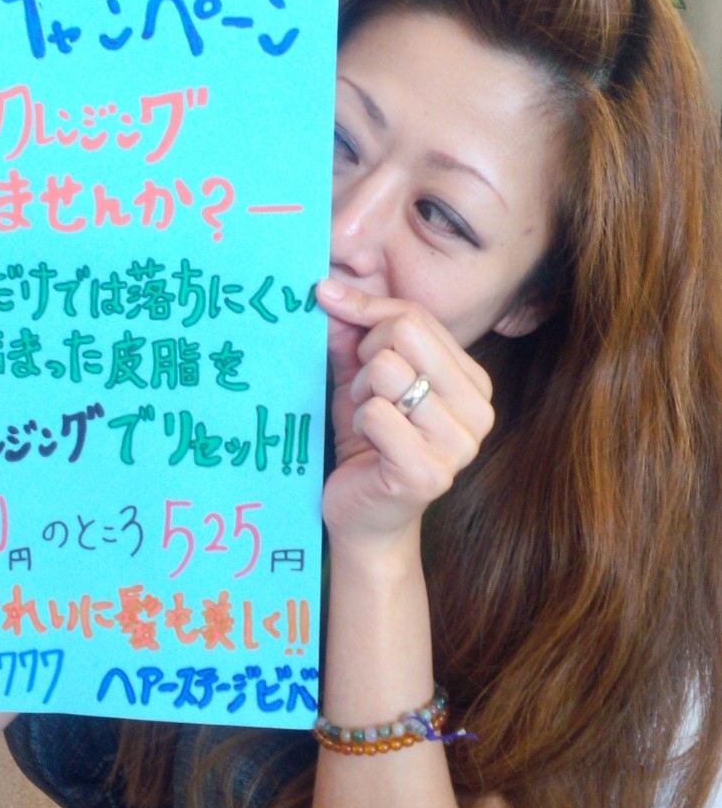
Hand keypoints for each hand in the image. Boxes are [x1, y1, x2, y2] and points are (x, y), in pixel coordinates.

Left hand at [315, 276, 493, 546]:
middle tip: (364, 393)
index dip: (367, 312)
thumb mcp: (363, 378)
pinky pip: (375, 413)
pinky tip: (367, 447)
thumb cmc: (368, 442)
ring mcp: (458, 444)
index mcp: (473, 382)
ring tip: (367, 421)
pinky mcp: (427, 473)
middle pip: (405, 332)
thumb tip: (328, 290)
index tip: (331, 304)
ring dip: (360, 394)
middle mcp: (478, 411)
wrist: (366, 517)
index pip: (416, 315)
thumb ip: (355, 335)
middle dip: (367, 357)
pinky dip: (357, 423)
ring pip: (387, 370)